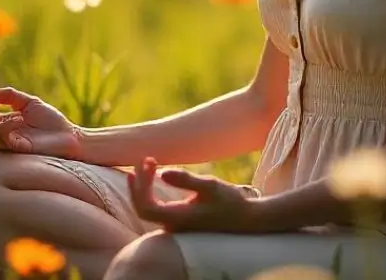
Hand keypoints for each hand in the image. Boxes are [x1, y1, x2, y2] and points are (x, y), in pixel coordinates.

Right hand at [0, 87, 82, 158]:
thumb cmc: (51, 120)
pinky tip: (17, 119)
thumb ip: (9, 96)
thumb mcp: (29, 102)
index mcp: (6, 122)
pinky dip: (5, 127)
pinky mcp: (17, 149)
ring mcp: (10, 142)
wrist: (69, 136)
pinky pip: (3, 140)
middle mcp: (5, 134)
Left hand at [128, 157, 258, 232]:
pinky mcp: (179, 221)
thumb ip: (186, 180)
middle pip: (142, 208)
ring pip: (147, 208)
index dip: (141, 185)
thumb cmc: (230, 202)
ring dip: (143, 186)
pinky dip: (150, 191)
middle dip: (138, 183)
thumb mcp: (210, 186)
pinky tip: (154, 175)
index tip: (150, 162)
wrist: (247, 219)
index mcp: (178, 219)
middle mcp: (173, 226)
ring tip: (148, 163)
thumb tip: (163, 173)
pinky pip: (155, 208)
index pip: (146, 206)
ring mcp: (175, 225)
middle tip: (146, 159)